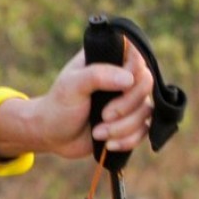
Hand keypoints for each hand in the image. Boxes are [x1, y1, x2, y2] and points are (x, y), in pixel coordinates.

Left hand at [0, 38, 154, 161]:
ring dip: (122, 127)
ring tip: (98, 133)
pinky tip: (108, 144)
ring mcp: (128, 99)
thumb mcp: (71, 86)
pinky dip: (128, 140)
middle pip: (146, 84)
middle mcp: (122, 76)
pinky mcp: (131, 121)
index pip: (136, 54)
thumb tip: (129, 79)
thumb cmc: (58, 106)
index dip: (134, 71)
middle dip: (126, 106)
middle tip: (103, 115)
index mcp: (108, 59)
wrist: (52, 135)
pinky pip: (145, 129)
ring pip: (146, 110)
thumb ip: (97, 76)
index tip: (120, 87)